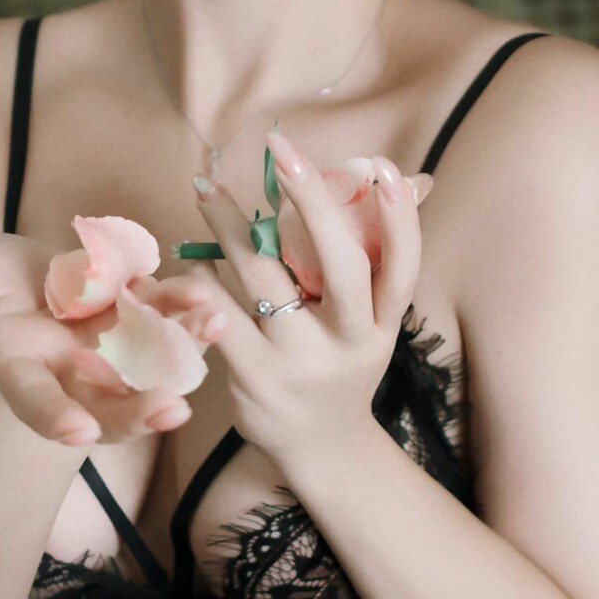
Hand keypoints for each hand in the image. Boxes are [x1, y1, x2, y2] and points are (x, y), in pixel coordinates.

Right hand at [0, 232, 225, 445]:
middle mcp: (76, 375)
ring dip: (183, 358)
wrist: (37, 277)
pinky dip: (192, 318)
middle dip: (137, 412)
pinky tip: (212, 306)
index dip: (53, 419)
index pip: (36, 403)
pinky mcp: (148, 321)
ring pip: (151, 369)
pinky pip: (173, 325)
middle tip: (170, 411)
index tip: (75, 434)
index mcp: (25, 372)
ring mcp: (117, 353)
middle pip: (107, 407)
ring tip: (209, 335)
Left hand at [186, 132, 425, 469]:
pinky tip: (192, 257)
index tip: (387, 167)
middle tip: (281, 150)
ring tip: (207, 187)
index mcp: (382, 324)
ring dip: (231, 226)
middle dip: (310, 201)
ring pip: (265, 281)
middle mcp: (349, 342)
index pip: (402, 267)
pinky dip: (204, 280)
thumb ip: (376, 257)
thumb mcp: (373, 321)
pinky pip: (223, 315)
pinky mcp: (255, 378)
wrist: (322, 449)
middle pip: (339, 263)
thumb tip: (406, 179)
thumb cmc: (344, 365)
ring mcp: (301, 362)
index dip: (399, 219)